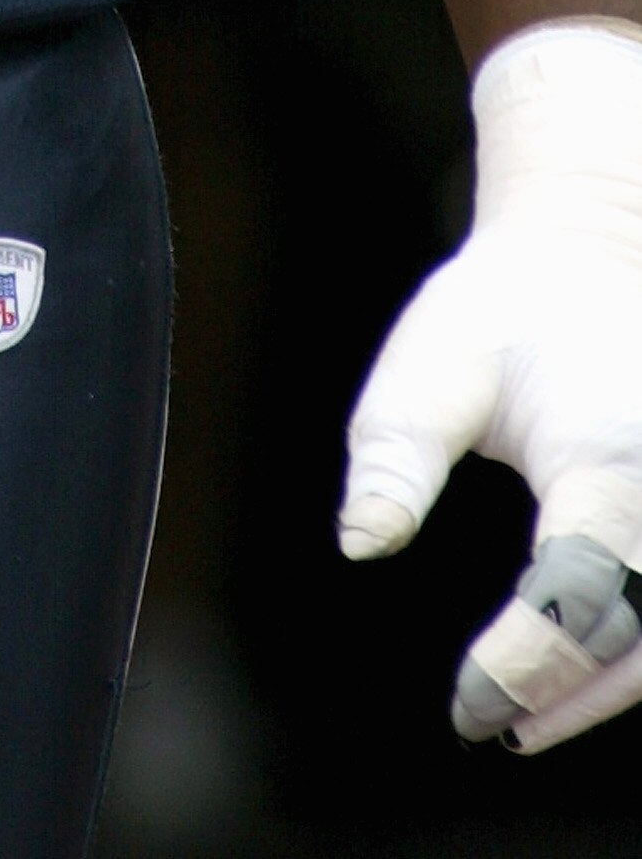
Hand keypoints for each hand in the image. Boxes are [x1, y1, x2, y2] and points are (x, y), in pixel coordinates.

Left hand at [340, 21, 641, 749]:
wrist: (591, 252)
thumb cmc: (503, 311)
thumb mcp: (431, 361)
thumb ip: (397, 455)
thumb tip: (361, 543)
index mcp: (603, 454)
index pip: (579, 587)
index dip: (528, 660)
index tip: (469, 706)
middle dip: (575, 695)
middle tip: (497, 722)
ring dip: (614, 686)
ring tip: (529, 716)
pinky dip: (637, 649)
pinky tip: (577, 675)